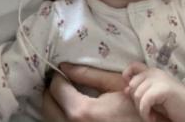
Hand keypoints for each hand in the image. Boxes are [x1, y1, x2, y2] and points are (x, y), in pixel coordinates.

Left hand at [41, 63, 167, 121]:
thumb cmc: (137, 107)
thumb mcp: (116, 85)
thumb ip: (89, 74)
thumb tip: (65, 66)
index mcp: (82, 111)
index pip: (56, 89)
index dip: (58, 77)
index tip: (63, 70)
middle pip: (48, 105)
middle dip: (53, 90)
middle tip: (63, 80)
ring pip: (51, 118)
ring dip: (56, 103)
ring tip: (67, 93)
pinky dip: (62, 115)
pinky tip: (74, 107)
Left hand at [123, 62, 184, 121]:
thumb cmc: (171, 103)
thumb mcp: (153, 94)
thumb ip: (141, 88)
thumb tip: (125, 89)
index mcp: (152, 72)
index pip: (134, 66)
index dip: (127, 75)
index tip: (128, 91)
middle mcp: (155, 72)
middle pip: (132, 84)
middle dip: (135, 100)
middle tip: (145, 110)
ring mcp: (159, 79)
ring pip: (137, 94)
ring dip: (141, 109)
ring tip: (149, 115)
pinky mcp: (163, 88)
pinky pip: (145, 101)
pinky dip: (145, 112)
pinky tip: (152, 117)